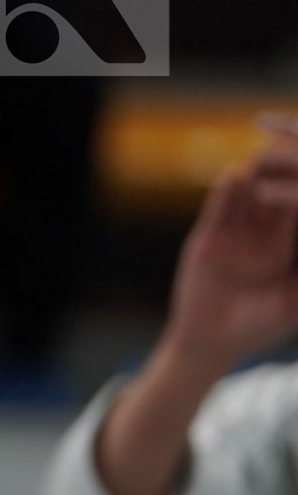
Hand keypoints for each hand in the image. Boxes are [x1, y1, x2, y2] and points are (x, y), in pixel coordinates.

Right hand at [159, 117, 297, 375]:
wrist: (209, 341)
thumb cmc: (254, 329)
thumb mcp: (289, 304)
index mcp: (279, 253)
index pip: (292, 216)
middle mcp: (255, 241)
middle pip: (268, 202)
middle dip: (276, 178)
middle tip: (283, 152)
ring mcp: (230, 239)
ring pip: (242, 202)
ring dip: (251, 179)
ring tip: (259, 156)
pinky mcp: (206, 240)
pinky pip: (217, 213)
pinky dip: (223, 195)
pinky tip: (229, 176)